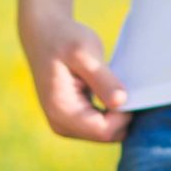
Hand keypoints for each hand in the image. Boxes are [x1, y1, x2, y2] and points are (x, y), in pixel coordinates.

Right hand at [19, 8, 129, 141]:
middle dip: (121, 115)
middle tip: (121, 84)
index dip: (123, 114)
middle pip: (106, 136)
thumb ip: (103, 80)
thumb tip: (120, 102)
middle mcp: (61, 125)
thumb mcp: (84, 53)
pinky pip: (100, 126)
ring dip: (116, 113)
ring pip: (106, 133)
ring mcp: (65, 126)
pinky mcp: (72, 121)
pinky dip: (110, 113)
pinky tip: (108, 91)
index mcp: (62, 111)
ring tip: (111, 85)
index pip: (104, 130)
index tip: (127, 88)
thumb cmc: (64, 39)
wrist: (43, 35)